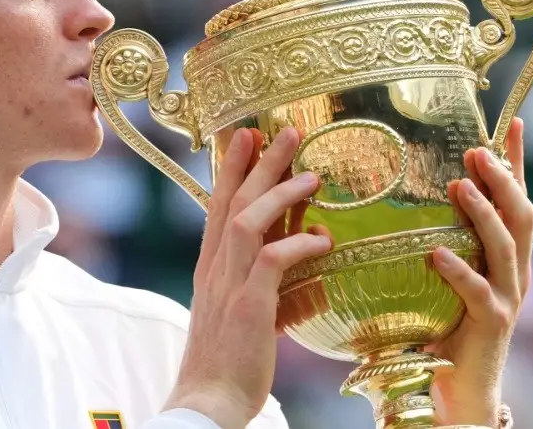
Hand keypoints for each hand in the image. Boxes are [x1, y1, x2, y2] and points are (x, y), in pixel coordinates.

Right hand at [164, 127, 329, 428]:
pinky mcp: (248, 306)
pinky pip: (272, 260)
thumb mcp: (255, 313)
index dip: (233, 168)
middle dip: (259, 163)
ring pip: (249, 220)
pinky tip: (323, 239)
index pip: (220, 205)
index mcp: (212, 267)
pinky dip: (299, 244)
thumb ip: (279, 283)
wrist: (208, 401)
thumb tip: (317, 259)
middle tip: (285, 130)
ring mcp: (228, 285)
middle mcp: (215, 268)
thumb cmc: (233, 362)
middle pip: (234, 201)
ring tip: (312, 175)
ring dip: (280, 193)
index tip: (248, 136)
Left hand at [427, 118, 532, 426]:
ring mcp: (507, 298)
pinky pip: (478, 293)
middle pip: (520, 215)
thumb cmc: (444, 328)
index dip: (516, 162)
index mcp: (506, 256)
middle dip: (503, 178)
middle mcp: (515, 272)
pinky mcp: (491, 325)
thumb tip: (396, 199)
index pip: (516, 199)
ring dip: (483, 213)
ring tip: (459, 186)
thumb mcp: (442, 277)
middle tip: (477, 150)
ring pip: (505, 247)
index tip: (511, 122)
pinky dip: (459, 270)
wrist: (461, 390)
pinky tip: (437, 252)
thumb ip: (434, 240)